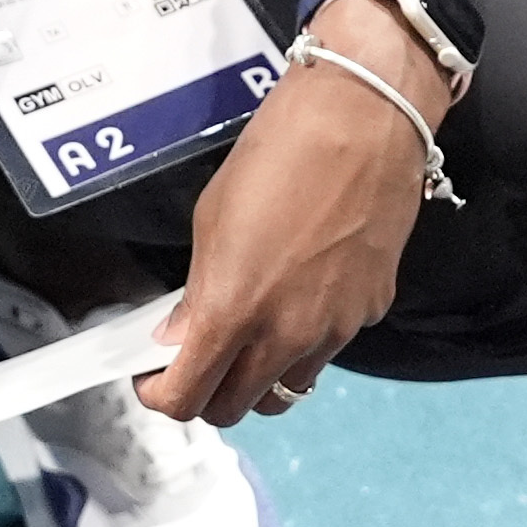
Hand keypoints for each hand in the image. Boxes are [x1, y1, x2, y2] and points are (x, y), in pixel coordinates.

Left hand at [139, 0, 446, 426]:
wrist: (366, 117)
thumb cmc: (278, 152)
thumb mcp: (212, 218)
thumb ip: (198, 292)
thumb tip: (182, 335)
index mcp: (233, 312)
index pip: (187, 399)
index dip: (162, 394)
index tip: (154, 375)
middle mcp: (286, 335)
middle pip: (236, 408)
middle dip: (207, 394)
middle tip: (196, 360)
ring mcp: (336, 329)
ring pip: (287, 390)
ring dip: (259, 378)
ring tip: (250, 336)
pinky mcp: (371, 310)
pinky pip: (328, 347)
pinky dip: (305, 341)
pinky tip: (301, 294)